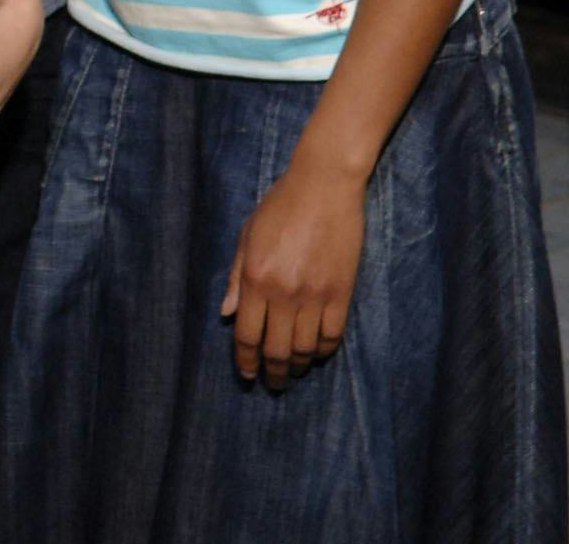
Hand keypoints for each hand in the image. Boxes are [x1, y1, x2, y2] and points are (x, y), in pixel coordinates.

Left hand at [221, 144, 367, 388]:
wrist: (324, 185)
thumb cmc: (281, 206)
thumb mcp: (248, 236)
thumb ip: (236, 278)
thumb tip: (227, 315)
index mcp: (255, 278)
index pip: (247, 335)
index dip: (246, 361)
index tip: (248, 376)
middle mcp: (283, 292)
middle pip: (276, 350)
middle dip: (272, 372)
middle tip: (273, 382)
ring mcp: (314, 294)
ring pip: (304, 348)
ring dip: (297, 365)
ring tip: (294, 370)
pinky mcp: (341, 292)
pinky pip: (332, 335)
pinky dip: (323, 350)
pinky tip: (317, 352)